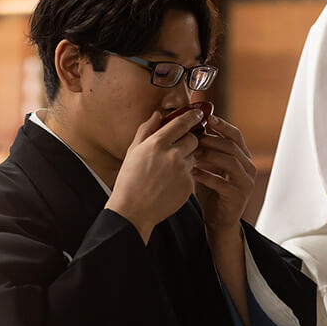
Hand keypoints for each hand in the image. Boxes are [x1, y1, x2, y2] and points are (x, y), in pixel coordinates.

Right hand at [105, 108, 202, 241]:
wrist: (133, 210)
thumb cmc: (129, 181)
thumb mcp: (133, 151)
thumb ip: (146, 130)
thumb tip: (157, 115)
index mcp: (157, 143)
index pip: (182, 123)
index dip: (192, 116)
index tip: (197, 114)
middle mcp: (172, 154)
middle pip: (193, 139)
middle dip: (188, 142)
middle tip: (176, 150)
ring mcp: (182, 171)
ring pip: (193, 157)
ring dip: (185, 161)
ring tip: (167, 172)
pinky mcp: (188, 185)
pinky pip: (191, 175)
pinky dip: (184, 177)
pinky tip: (169, 185)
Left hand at [192, 115, 255, 241]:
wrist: (219, 219)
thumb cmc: (212, 190)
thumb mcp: (211, 166)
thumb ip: (207, 149)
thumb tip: (191, 128)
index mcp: (243, 157)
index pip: (236, 135)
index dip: (222, 125)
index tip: (206, 118)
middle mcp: (248, 167)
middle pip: (232, 146)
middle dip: (211, 140)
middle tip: (192, 138)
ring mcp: (245, 182)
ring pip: (230, 161)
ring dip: (209, 156)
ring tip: (191, 154)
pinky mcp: (238, 196)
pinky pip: (221, 182)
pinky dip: (205, 176)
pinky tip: (191, 173)